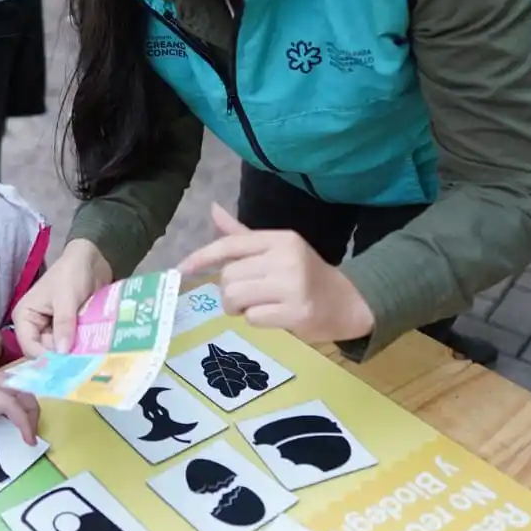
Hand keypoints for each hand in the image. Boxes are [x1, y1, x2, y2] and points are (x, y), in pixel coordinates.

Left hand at [0, 363, 39, 472]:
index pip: (9, 403)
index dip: (23, 422)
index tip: (28, 442)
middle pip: (21, 390)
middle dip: (33, 413)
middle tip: (30, 436)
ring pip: (17, 385)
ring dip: (26, 404)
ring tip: (24, 427)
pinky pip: (7, 386)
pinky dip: (16, 399)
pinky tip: (9, 416)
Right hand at [11, 239, 111, 356]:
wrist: (91, 260)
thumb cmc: (71, 273)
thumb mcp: (66, 298)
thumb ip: (63, 324)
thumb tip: (62, 352)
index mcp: (25, 317)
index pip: (30, 347)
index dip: (46, 358)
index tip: (67, 365)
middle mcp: (34, 326)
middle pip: (44, 352)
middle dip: (62, 357)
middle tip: (83, 364)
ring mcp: (51, 329)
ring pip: (59, 351)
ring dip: (74, 353)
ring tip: (91, 358)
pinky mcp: (66, 330)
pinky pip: (71, 345)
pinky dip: (80, 348)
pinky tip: (93, 352)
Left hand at [177, 203, 375, 343]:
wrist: (348, 302)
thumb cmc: (305, 275)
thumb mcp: (277, 250)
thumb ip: (242, 236)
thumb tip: (213, 209)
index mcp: (280, 239)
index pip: (230, 244)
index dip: (202, 257)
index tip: (181, 269)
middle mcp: (286, 258)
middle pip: (228, 276)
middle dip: (228, 291)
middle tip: (247, 296)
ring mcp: (292, 285)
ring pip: (236, 297)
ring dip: (238, 308)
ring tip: (257, 306)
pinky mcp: (297, 312)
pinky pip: (253, 318)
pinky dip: (256, 321)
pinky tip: (274, 316)